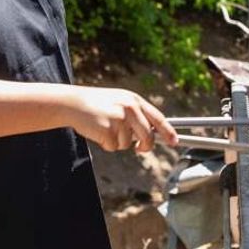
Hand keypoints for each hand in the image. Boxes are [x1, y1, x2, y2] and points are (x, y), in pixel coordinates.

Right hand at [63, 87, 177, 152]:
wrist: (73, 103)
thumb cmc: (97, 104)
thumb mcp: (119, 102)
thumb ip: (136, 115)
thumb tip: (151, 134)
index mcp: (134, 100)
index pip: (157, 117)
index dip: (168, 131)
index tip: (175, 141)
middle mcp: (129, 108)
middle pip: (147, 136)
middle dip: (144, 146)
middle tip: (140, 148)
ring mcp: (119, 118)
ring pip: (128, 144)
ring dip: (117, 142)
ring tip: (106, 128)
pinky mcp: (108, 129)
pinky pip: (113, 147)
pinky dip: (106, 144)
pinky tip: (98, 131)